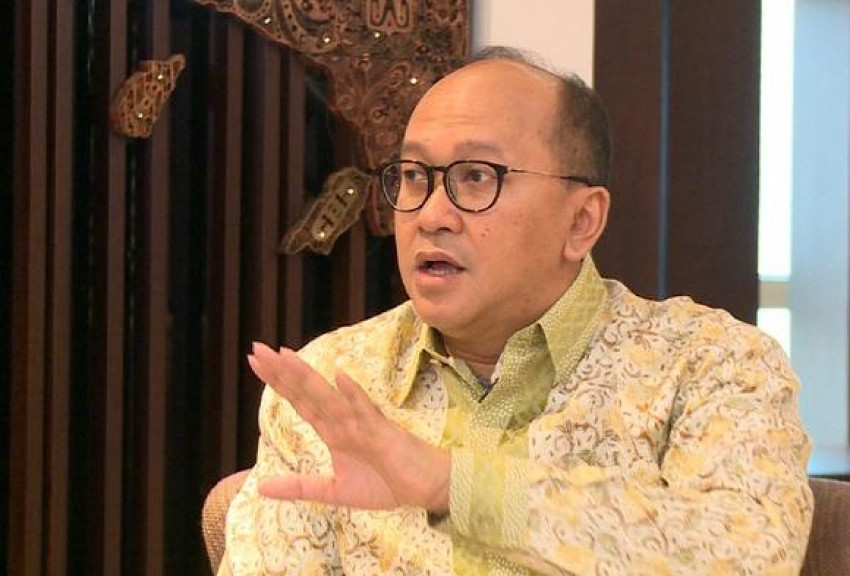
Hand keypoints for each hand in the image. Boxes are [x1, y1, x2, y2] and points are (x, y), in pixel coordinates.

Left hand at [248, 342, 449, 512]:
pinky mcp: (382, 432)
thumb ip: (298, 487)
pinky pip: (366, 411)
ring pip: (330, 397)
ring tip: (286, 357)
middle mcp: (344, 421)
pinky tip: (340, 377)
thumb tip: (260, 488)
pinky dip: (353, 395)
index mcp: (333, 431)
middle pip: (308, 392)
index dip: (278, 382)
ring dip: (308, 377)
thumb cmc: (385, 485)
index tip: (256, 361)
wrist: (425, 488)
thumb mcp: (333, 491)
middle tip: (258, 348)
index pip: (300, 401)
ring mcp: (362, 423)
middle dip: (282, 372)